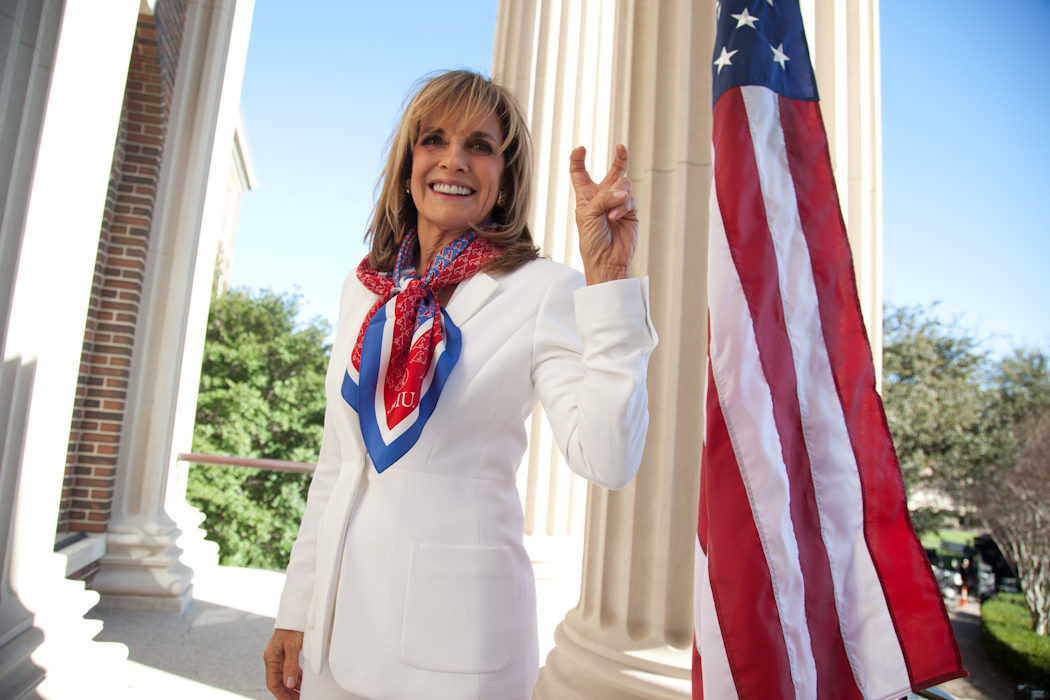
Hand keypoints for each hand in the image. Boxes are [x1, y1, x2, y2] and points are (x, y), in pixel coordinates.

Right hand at [264, 629, 303, 699]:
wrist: (295, 611)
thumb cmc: (292, 626)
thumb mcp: (293, 646)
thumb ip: (291, 666)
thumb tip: (289, 684)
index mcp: (271, 658)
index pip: (273, 684)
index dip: (281, 695)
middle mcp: (273, 658)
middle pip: (278, 682)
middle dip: (287, 694)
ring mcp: (278, 656)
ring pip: (283, 676)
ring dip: (291, 687)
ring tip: (300, 695)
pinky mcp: (285, 652)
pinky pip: (288, 669)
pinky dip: (294, 677)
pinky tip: (300, 682)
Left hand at [568, 144, 637, 284]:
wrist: (606, 260)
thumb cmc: (591, 240)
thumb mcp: (587, 215)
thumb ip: (603, 198)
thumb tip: (624, 191)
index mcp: (586, 196)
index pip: (580, 172)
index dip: (578, 159)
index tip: (581, 149)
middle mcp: (603, 196)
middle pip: (613, 171)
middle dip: (620, 158)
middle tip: (622, 147)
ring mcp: (619, 203)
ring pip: (624, 183)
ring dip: (617, 195)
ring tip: (611, 214)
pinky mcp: (631, 211)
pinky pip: (629, 198)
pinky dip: (622, 206)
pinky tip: (615, 217)